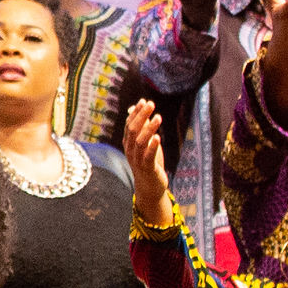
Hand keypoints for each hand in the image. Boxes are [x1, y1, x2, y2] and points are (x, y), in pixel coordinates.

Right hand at [123, 101, 172, 225]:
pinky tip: (158, 137)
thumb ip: (141, 125)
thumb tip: (135, 107)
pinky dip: (152, 146)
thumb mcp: (145, 142)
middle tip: (151, 104)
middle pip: (133, 130)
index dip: (136, 113)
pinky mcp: (147, 168)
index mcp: (128, 143)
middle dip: (141, 116)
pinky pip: (148, 156)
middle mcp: (130, 150)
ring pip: (139, 142)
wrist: (149, 186)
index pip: (129, 124)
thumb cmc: (148, 162)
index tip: (144, 101)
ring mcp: (137, 160)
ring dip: (149, 129)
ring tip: (158, 117)